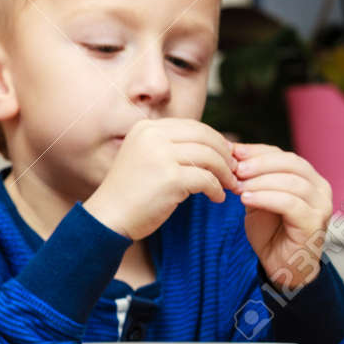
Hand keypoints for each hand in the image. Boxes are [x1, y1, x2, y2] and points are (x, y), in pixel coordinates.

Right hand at [83, 118, 238, 240]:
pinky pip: (206, 180)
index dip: (215, 140)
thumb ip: (170, 146)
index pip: (193, 126)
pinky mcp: (170, 178)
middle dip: (225, 154)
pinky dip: (216, 190)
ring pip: (209, 157)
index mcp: (146, 128)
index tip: (226, 155)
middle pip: (205, 137)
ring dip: (225, 173)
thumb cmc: (129, 192)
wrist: (108, 217)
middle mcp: (152, 136)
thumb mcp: (145, 157)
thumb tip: (214, 144)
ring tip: (229, 185)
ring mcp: (160, 156)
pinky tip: (217, 198)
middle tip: (235, 170)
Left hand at [234, 143, 332, 290]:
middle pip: (291, 163)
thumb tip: (229, 152)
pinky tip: (246, 200)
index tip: (232, 152)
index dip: (257, 151)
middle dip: (259, 163)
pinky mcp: (314, 223)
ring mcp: (321, 206)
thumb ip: (250, 178)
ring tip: (237, 186)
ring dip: (260, 181)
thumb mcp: (257, 198)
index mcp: (308, 178)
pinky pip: (290, 204)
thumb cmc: (270, 231)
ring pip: (292, 182)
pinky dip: (266, 198)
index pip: (284, 155)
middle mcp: (320, 188)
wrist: (281, 265)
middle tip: (235, 169)